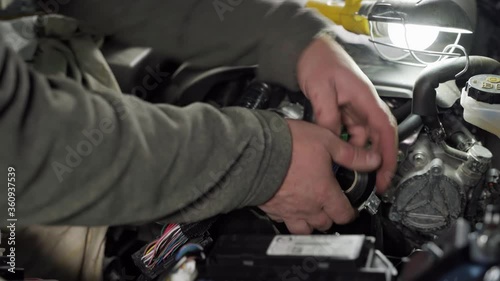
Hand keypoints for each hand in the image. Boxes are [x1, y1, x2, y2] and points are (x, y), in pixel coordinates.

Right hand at [259, 120, 381, 233]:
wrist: (255, 151)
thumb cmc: (287, 146)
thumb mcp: (326, 141)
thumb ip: (350, 154)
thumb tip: (373, 160)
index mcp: (324, 192)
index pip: (344, 214)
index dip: (350, 213)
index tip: (350, 208)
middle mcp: (307, 206)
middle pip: (325, 224)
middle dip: (331, 217)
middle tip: (331, 205)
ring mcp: (288, 210)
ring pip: (304, 230)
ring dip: (311, 224)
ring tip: (311, 212)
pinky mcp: (270, 208)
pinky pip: (282, 221)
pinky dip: (288, 218)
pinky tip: (288, 208)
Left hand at [297, 34, 397, 190]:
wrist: (308, 50)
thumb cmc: (319, 61)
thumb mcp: (321, 90)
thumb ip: (327, 117)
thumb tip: (332, 141)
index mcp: (366, 99)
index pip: (385, 130)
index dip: (389, 154)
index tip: (387, 173)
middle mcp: (365, 105)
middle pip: (379, 138)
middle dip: (378, 162)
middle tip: (374, 183)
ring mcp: (356, 108)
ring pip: (364, 138)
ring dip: (360, 155)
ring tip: (352, 173)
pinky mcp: (345, 111)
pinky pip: (351, 133)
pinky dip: (347, 145)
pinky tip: (338, 155)